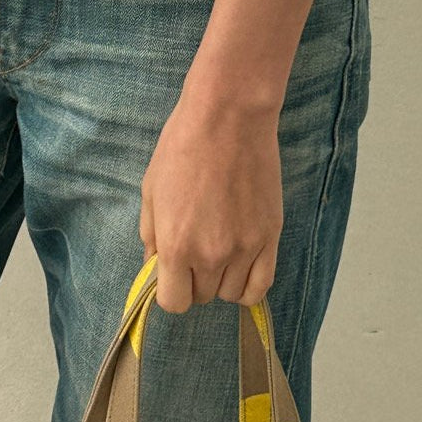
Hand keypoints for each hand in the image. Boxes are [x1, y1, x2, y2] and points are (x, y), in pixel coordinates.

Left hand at [139, 85, 282, 313]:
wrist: (228, 118)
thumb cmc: (183, 147)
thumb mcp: (151, 191)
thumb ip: (151, 236)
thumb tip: (155, 265)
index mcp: (176, 245)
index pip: (174, 302)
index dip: (171, 289)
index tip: (172, 272)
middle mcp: (211, 255)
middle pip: (203, 297)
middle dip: (194, 279)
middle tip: (195, 248)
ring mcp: (245, 248)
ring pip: (233, 293)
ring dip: (222, 279)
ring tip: (219, 248)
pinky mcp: (270, 236)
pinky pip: (262, 284)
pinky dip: (250, 283)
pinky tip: (242, 264)